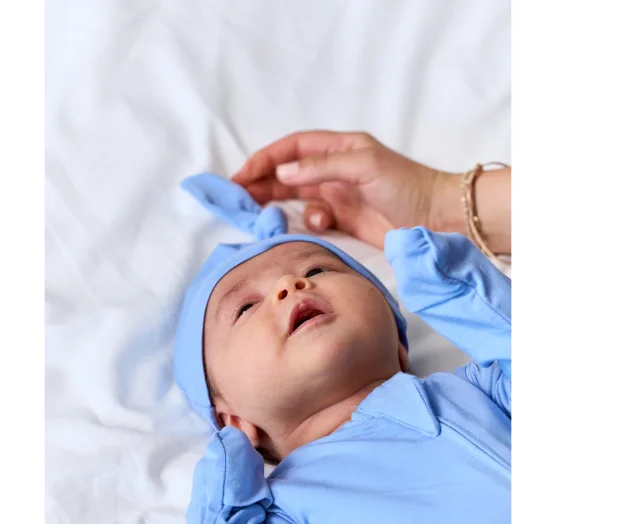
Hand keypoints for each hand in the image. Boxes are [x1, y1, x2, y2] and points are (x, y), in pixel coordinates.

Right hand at [232, 130, 457, 249]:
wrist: (436, 218)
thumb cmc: (405, 185)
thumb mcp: (363, 165)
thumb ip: (321, 166)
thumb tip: (281, 173)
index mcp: (339, 148)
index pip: (292, 149)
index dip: (265, 160)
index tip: (240, 176)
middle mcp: (334, 170)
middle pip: (288, 174)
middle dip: (262, 183)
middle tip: (237, 198)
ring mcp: (337, 196)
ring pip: (296, 198)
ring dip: (276, 203)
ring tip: (257, 212)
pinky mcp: (342, 221)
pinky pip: (313, 220)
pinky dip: (307, 222)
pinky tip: (316, 224)